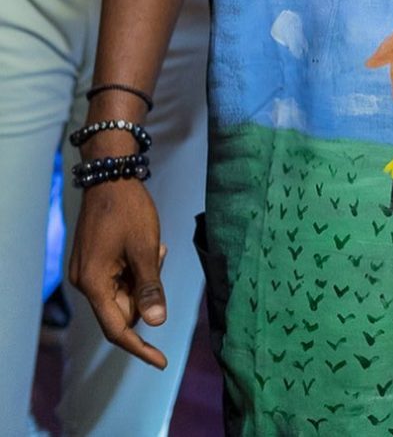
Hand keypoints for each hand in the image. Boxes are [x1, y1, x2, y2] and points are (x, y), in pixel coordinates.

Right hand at [68, 179, 168, 368]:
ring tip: (156, 248)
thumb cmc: (129, 211)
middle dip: (147, 293)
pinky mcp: (92, 261)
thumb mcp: (146, 249)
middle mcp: (84, 282)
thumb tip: (157, 323)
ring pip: (122, 292)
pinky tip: (147, 247)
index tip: (161, 361)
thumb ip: (150, 288)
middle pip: (122, 309)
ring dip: (143, 278)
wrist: (111, 177)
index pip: (117, 329)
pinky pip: (117, 278)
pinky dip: (135, 269)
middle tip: (161, 258)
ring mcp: (86, 271)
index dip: (140, 347)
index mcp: (94, 284)